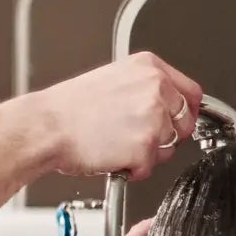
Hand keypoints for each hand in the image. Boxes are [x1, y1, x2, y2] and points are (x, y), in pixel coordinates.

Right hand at [28, 51, 202, 179]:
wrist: (45, 127)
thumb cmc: (67, 108)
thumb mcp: (111, 79)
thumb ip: (143, 88)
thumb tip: (164, 106)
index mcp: (148, 67)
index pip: (191, 93)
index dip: (184, 113)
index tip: (177, 122)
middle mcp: (155, 87)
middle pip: (185, 122)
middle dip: (167, 136)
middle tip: (138, 138)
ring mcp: (153, 116)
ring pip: (169, 146)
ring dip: (148, 153)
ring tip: (117, 145)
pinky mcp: (145, 145)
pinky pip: (151, 166)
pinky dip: (134, 169)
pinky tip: (112, 156)